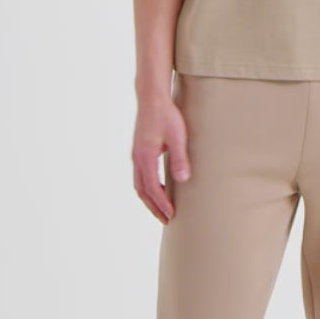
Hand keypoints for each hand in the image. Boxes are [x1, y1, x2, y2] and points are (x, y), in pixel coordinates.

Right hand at [131, 92, 191, 222]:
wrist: (151, 98)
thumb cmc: (166, 115)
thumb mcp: (177, 137)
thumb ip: (179, 159)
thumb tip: (183, 180)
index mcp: (145, 157)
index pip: (152, 188)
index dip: (161, 204)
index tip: (171, 215)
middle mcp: (137, 158)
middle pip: (142, 191)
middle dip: (154, 207)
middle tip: (166, 220)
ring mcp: (136, 155)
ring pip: (139, 184)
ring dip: (149, 199)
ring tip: (162, 209)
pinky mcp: (138, 151)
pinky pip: (140, 176)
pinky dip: (147, 188)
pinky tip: (158, 190)